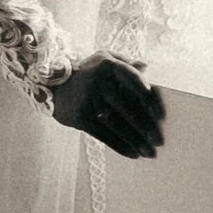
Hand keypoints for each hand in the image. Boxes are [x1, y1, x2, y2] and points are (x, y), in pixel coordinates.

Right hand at [48, 56, 165, 159]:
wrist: (52, 85)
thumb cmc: (86, 72)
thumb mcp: (103, 59)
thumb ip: (125, 62)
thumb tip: (147, 67)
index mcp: (109, 65)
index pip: (134, 80)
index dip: (149, 98)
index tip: (161, 116)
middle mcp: (99, 82)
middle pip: (128, 107)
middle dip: (146, 127)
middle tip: (160, 141)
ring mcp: (88, 100)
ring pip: (117, 124)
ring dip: (136, 141)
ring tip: (149, 152)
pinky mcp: (80, 117)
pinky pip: (104, 135)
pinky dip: (120, 146)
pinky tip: (133, 154)